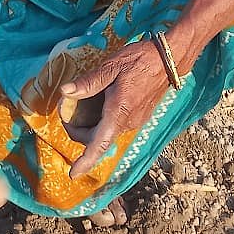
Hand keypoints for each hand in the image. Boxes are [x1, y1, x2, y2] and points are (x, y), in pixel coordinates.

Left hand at [59, 40, 168, 179]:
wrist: (169, 59)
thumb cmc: (140, 60)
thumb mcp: (111, 67)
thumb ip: (89, 82)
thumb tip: (65, 92)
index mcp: (118, 112)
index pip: (99, 144)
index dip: (86, 161)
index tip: (73, 174)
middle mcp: (128, 122)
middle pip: (98, 139)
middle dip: (80, 132)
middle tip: (67, 110)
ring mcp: (136, 121)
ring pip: (107, 131)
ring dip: (92, 124)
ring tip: (82, 102)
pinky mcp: (140, 116)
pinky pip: (117, 124)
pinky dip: (103, 119)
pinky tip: (100, 100)